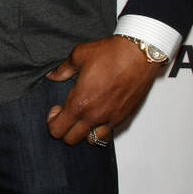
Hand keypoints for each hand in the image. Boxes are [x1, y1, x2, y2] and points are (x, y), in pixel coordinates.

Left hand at [45, 36, 161, 145]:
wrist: (140, 53)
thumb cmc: (112, 53)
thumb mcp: (79, 55)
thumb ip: (62, 69)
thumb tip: (53, 75)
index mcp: (80, 103)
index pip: (57, 129)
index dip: (52, 121)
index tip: (56, 109)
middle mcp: (95, 116)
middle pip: (71, 140)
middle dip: (64, 129)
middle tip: (68, 113)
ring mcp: (111, 118)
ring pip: (92, 140)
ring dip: (84, 132)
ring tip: (85, 116)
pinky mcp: (125, 116)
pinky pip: (109, 132)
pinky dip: (101, 128)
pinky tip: (101, 112)